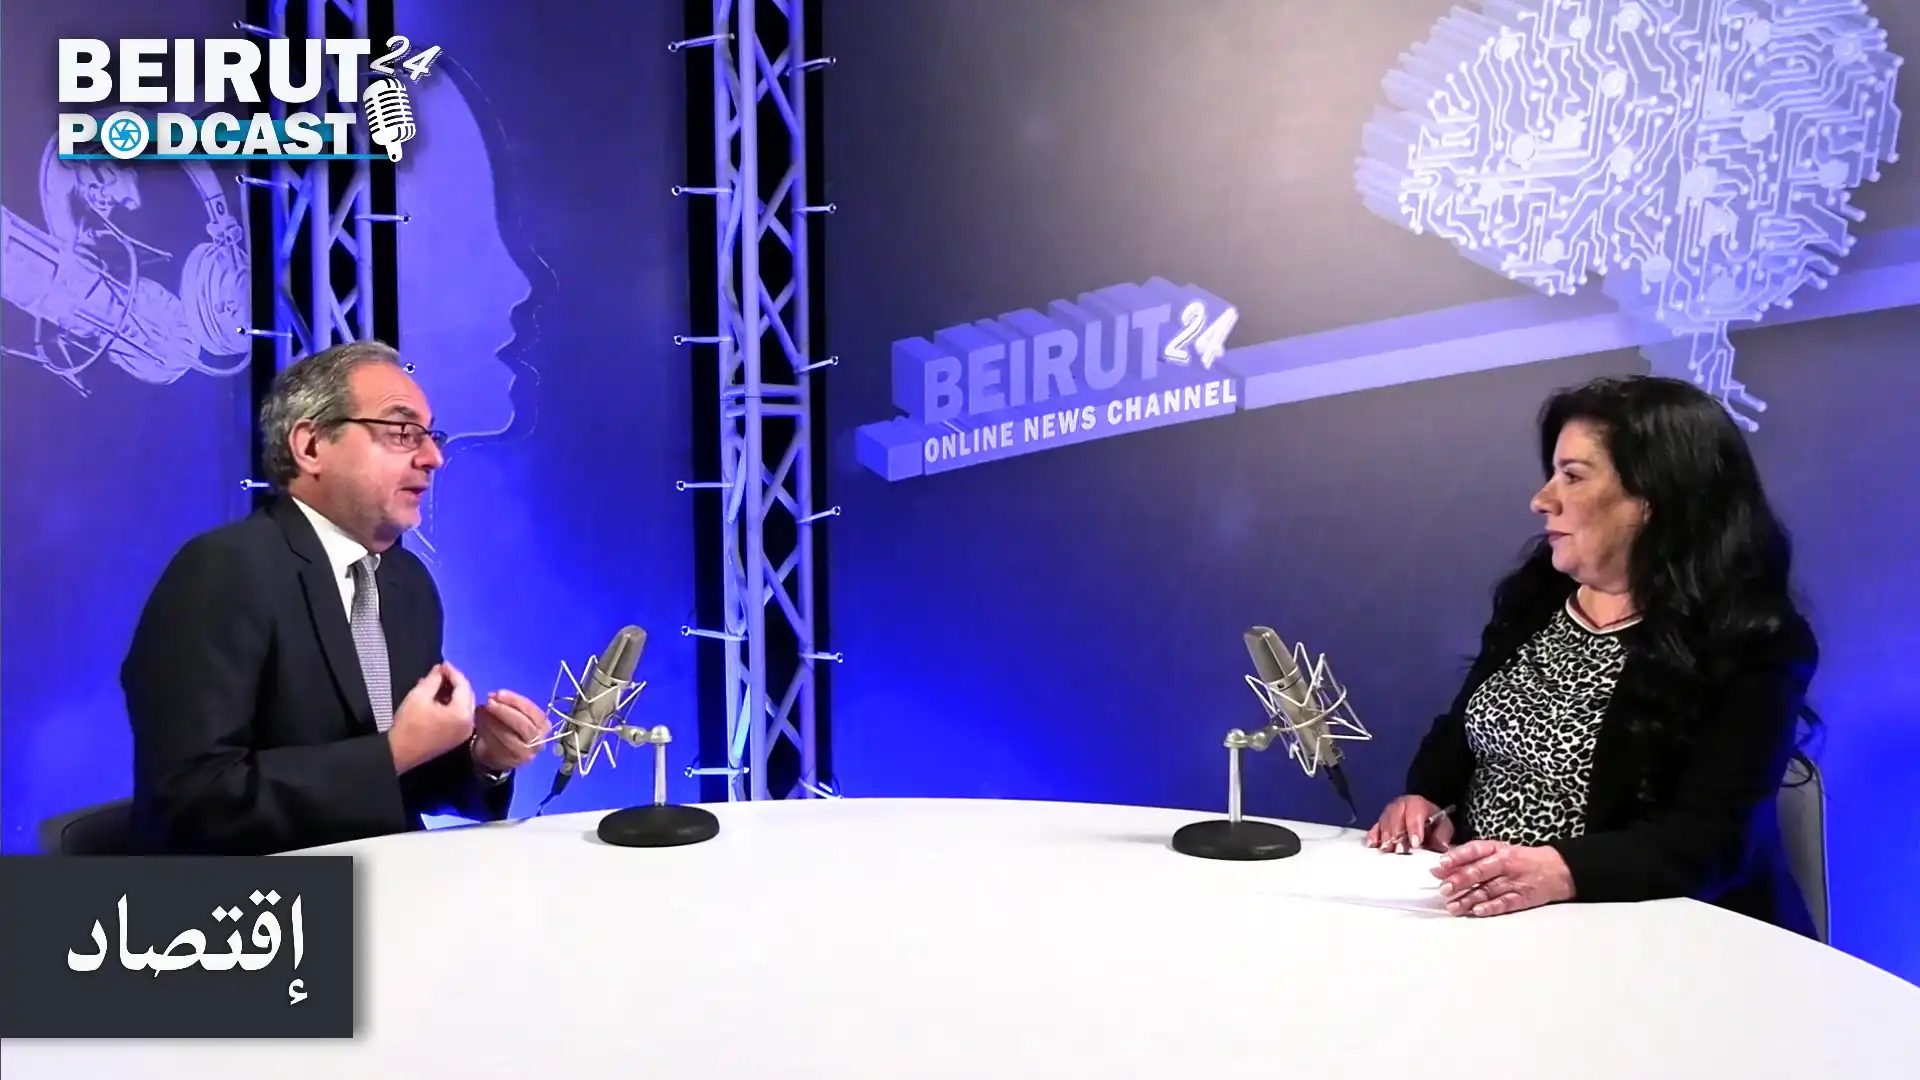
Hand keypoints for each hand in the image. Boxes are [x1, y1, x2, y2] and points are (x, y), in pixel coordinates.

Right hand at [388, 663, 476, 772]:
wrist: (399, 753)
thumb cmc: (409, 724)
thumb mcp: (419, 696)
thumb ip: (433, 680)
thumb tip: (440, 670)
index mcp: (462, 714)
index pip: (463, 686)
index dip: (453, 672)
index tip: (442, 664)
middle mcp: (469, 724)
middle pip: (467, 695)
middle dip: (454, 682)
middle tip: (440, 672)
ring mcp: (464, 732)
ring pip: (463, 705)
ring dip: (452, 692)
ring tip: (436, 682)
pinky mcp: (457, 737)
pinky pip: (458, 715)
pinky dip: (450, 704)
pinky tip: (437, 696)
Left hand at [472, 689, 547, 772]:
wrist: (497, 754)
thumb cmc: (506, 728)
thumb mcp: (512, 714)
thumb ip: (508, 705)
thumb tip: (493, 697)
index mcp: (543, 724)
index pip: (532, 711)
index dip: (515, 701)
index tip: (498, 694)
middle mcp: (539, 740)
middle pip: (524, 725)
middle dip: (505, 711)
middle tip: (489, 702)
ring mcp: (527, 753)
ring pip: (511, 737)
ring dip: (494, 723)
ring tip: (482, 713)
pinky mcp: (512, 762)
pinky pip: (499, 747)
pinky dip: (488, 734)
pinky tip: (480, 726)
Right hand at [1364, 794, 1452, 852]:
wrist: (1424, 820)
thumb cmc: (1433, 824)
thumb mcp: (1443, 827)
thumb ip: (1442, 835)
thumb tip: (1440, 845)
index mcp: (1417, 803)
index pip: (1415, 811)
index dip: (1414, 827)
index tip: (1415, 843)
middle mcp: (1400, 805)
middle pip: (1395, 816)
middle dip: (1397, 834)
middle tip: (1399, 850)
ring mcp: (1388, 813)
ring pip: (1384, 822)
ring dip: (1385, 837)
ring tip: (1388, 850)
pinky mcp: (1379, 823)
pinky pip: (1374, 828)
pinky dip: (1372, 837)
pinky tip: (1372, 845)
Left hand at [1431, 840, 1574, 916]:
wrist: (1559, 869)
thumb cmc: (1521, 859)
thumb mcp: (1499, 851)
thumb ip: (1472, 857)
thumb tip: (1443, 865)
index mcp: (1498, 849)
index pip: (1474, 850)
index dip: (1457, 857)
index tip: (1441, 865)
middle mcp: (1505, 864)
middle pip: (1479, 872)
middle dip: (1459, 881)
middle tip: (1443, 889)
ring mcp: (1515, 882)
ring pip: (1488, 890)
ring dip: (1468, 899)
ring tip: (1452, 906)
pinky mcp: (1523, 898)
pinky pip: (1504, 903)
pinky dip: (1490, 907)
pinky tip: (1476, 911)